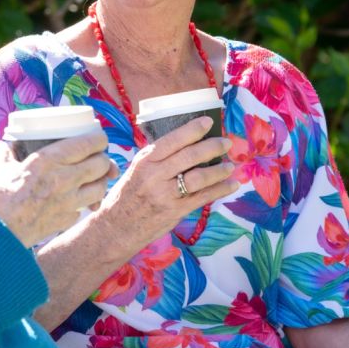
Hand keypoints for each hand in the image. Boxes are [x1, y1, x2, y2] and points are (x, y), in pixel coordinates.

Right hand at [0, 130, 116, 246]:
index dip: (99, 139)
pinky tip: (76, 200)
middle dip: (103, 159)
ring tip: (92, 179)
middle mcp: (65, 178)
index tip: (99, 138)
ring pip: (101, 188)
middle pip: (102, 165)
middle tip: (97, 158)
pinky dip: (85, 203)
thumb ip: (3, 155)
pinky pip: (85, 208)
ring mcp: (69, 201)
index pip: (87, 144)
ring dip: (100, 182)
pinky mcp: (67, 220)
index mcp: (49, 160)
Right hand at [94, 116, 238, 255]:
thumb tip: (189, 143)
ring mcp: (165, 194)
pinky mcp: (175, 211)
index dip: (192, 130)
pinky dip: (220, 189)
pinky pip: (202, 197)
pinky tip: (231, 184)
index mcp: (145, 160)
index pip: (172, 140)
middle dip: (212, 147)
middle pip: (189, 156)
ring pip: (199, 177)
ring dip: (219, 170)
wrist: (117, 226)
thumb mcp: (137, 169)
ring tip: (230, 165)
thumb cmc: (128, 194)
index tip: (208, 122)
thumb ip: (159, 158)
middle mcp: (155, 175)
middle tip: (226, 143)